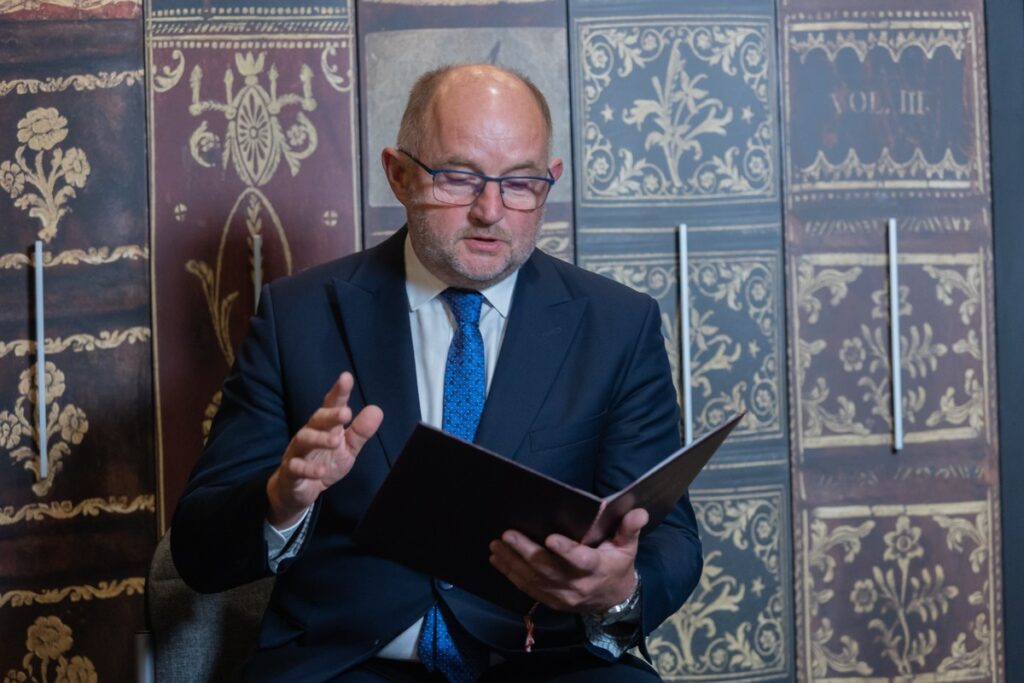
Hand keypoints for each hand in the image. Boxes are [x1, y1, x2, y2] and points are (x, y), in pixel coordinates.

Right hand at [266, 372, 382, 527]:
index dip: (339, 392)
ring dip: (319, 439)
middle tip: (346, 412)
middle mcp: (309, 434)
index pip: (331, 405)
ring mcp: (297, 452)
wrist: (297, 490)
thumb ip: (360, 431)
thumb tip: (377, 410)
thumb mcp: (347, 448)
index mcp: (325, 426)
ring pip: (304, 440)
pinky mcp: (290, 471)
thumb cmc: (323, 463)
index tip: (346, 377)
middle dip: (330, 414)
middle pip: (317, 419)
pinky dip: (307, 469)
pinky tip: (320, 472)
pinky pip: (296, 468)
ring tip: (335, 441)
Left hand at [488, 508, 646, 613]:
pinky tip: (497, 559)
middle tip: (507, 534)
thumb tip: (639, 511)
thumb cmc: (617, 564)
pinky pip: (527, 588)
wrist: (613, 600)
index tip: (550, 538)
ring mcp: (561, 595)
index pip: (581, 560)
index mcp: (597, 568)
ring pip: (533, 579)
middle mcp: (577, 585)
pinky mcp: (549, 600)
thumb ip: (630, 528)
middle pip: (548, 569)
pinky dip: (510, 574)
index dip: (566, 551)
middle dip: (526, 551)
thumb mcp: (627, 547)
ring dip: (512, 562)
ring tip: (496, 544)